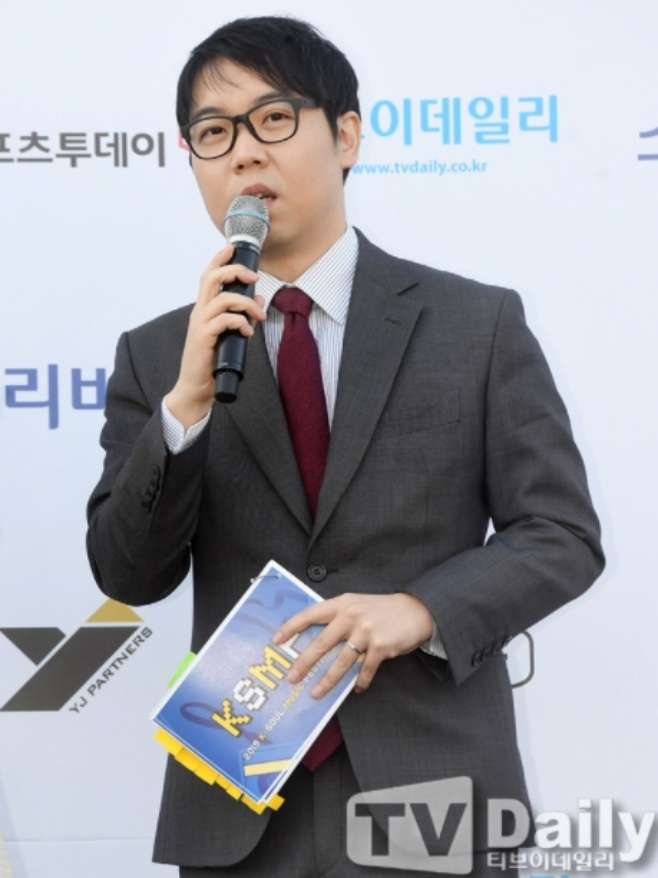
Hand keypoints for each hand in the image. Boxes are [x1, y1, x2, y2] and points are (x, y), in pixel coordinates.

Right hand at [165, 244, 265, 427]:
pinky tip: (247, 333)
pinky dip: (240, 323)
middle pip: (211, 278)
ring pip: (221, 299)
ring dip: (246, 303)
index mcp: (204, 309)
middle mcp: (199, 312)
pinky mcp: (203, 338)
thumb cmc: (213, 361)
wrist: (197, 387)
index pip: (208, 276)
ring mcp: (200, 324)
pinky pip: (224, 321)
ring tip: (258, 314)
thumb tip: (259, 297)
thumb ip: (243, 315)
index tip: (231, 247)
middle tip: (253, 276)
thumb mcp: (231, 334)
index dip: (218, 259)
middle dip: (233, 270)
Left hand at [272, 592, 433, 696]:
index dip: (291, 627)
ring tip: (316, 693)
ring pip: (340, 661)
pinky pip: (365, 669)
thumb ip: (338, 617)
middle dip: (304, 662)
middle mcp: (351, 615)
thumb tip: (315, 640)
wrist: (415, 610)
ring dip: (327, 680)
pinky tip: (357, 689)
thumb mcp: (356, 604)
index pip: (310, 614)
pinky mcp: (381, 646)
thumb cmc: (382, 609)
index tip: (276, 640)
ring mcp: (366, 631)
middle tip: (292, 677)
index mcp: (341, 604)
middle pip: (321, 642)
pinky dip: (360, 682)